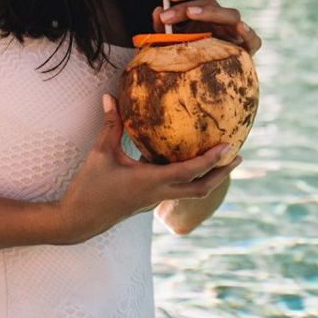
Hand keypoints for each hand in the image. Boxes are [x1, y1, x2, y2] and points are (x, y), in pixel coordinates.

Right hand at [53, 95, 240, 242]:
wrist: (78, 221)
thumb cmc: (89, 187)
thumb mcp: (100, 153)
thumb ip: (110, 124)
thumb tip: (110, 96)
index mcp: (151, 182)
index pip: (191, 172)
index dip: (213, 160)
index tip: (230, 147)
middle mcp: (158, 194)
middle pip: (202, 188)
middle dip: (222, 173)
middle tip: (239, 156)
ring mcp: (155, 201)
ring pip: (190, 192)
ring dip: (208, 177)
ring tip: (221, 159)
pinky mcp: (149, 202)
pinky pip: (176, 190)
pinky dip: (188, 179)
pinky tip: (186, 163)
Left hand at [151, 0, 261, 54]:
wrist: (206, 85)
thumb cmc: (188, 58)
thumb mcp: (170, 42)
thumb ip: (162, 28)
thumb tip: (157, 10)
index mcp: (207, 13)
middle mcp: (222, 19)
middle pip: (211, 0)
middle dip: (185, 5)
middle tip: (166, 16)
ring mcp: (236, 33)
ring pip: (232, 14)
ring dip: (210, 11)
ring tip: (191, 14)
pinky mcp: (248, 50)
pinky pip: (254, 40)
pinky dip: (249, 33)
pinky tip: (240, 28)